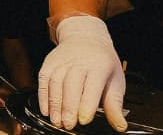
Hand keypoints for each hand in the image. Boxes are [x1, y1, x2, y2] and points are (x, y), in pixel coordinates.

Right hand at [38, 15, 126, 130]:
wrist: (85, 37)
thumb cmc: (102, 62)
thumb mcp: (115, 81)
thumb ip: (114, 105)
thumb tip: (119, 125)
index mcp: (98, 67)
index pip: (91, 87)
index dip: (86, 105)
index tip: (84, 120)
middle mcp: (78, 63)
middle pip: (71, 86)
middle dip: (68, 108)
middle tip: (68, 125)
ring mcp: (61, 62)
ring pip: (55, 84)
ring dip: (54, 105)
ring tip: (57, 121)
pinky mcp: (49, 64)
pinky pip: (43, 81)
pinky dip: (43, 97)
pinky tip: (46, 110)